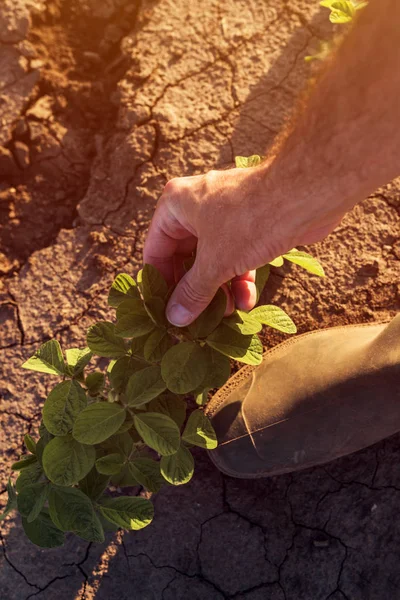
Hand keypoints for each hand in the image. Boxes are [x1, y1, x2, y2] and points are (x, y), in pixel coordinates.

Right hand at [143, 165, 339, 326]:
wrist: (307, 195)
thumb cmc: (251, 221)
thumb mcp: (215, 262)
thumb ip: (192, 291)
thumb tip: (174, 318)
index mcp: (176, 204)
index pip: (156, 250)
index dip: (161, 283)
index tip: (167, 311)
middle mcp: (196, 206)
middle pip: (186, 258)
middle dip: (196, 290)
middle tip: (198, 318)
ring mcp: (224, 215)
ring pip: (213, 260)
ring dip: (219, 289)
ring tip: (225, 313)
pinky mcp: (250, 225)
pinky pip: (236, 256)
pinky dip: (239, 279)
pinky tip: (246, 302)